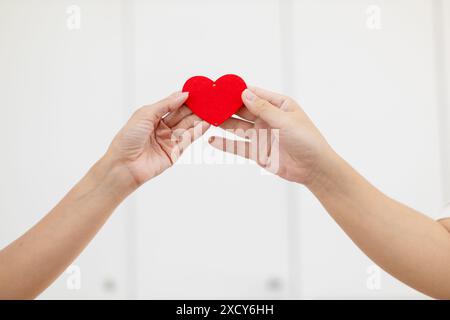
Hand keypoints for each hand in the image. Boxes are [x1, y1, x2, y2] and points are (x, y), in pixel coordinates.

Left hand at [105, 92, 209, 187]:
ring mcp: (169, 140)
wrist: (124, 165)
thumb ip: (166, 104)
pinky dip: (198, 131)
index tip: (197, 91)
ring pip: (187, 126)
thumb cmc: (128, 138)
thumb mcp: (145, 114)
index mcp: (152, 116)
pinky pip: (188, 139)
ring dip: (199, 118)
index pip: (172, 104)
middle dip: (195, 107)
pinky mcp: (175, 152)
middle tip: (208, 99)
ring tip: (211, 109)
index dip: (184, 98)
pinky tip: (206, 122)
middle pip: (182, 114)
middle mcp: (162, 128)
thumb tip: (183, 94)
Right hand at [208, 87, 331, 185]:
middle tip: (208, 103)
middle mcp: (267, 118)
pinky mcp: (257, 151)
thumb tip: (243, 93)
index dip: (237, 91)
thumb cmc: (306, 140)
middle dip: (226, 106)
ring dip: (223, 122)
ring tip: (206, 118)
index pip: (253, 94)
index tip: (220, 88)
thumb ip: (263, 108)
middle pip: (242, 110)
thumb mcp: (284, 120)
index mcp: (278, 105)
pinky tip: (212, 140)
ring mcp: (261, 135)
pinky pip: (239, 146)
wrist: (314, 168)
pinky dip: (225, 144)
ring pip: (237, 127)